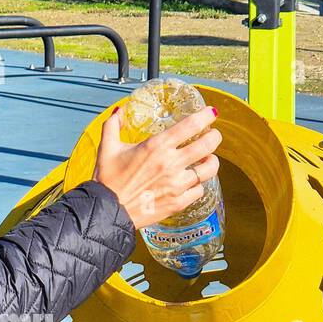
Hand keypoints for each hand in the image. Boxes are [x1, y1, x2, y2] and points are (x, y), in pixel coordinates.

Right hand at [93, 105, 220, 230]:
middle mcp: (171, 163)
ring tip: (208, 159)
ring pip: (209, 169)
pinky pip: (200, 190)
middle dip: (215, 136)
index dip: (206, 116)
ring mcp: (177, 184)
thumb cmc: (107, 180)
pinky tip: (194, 181)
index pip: (191, 125)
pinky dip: (199, 184)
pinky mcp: (178, 203)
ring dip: (212, 161)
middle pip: (208, 144)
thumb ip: (113, 124)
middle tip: (213, 135)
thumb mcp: (107, 147)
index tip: (210, 113)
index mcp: (157, 146)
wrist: (107, 211)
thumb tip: (119, 110)